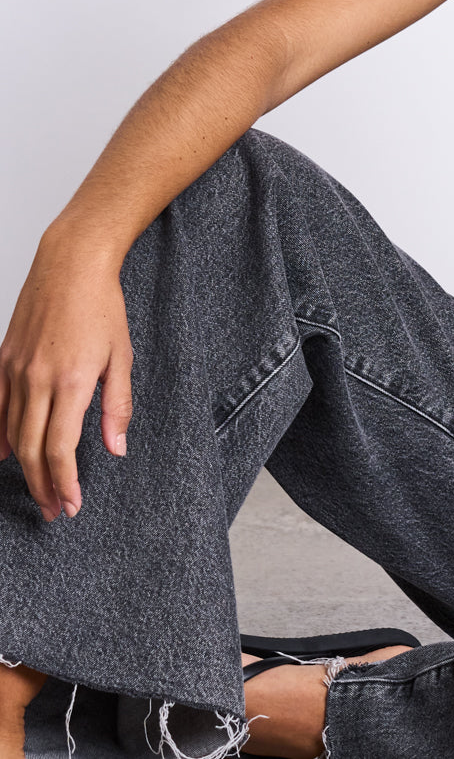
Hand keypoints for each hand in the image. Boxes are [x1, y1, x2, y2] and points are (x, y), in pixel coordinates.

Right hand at [0, 236, 132, 520]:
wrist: (70, 264)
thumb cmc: (102, 304)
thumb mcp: (122, 355)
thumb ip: (117, 406)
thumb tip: (115, 448)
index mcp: (71, 381)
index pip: (60, 449)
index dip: (64, 483)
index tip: (71, 505)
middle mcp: (36, 379)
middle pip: (31, 449)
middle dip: (43, 485)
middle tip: (54, 509)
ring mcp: (14, 370)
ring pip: (10, 433)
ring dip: (22, 468)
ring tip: (37, 490)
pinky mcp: (2, 360)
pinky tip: (2, 455)